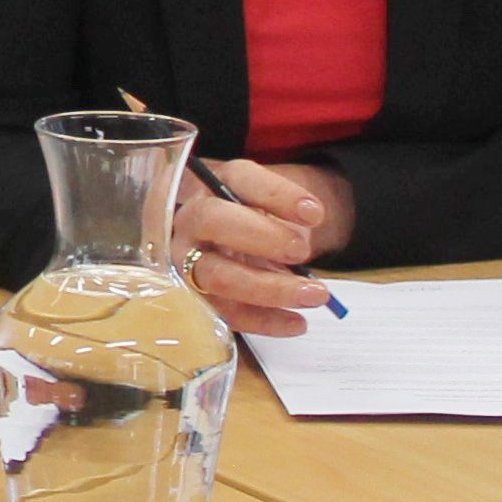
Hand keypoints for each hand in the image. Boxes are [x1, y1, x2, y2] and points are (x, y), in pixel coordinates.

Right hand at [176, 157, 342, 338]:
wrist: (239, 250)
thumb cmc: (256, 224)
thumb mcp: (273, 205)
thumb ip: (288, 205)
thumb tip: (310, 215)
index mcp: (214, 186)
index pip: (240, 179)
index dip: (278, 195)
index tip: (315, 214)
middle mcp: (190, 220)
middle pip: (213, 221)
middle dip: (263, 237)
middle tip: (302, 251)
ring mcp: (186, 261)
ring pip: (219, 275)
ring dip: (271, 289)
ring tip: (315, 295)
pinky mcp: (196, 299)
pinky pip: (226, 314)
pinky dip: (265, 321)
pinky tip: (296, 323)